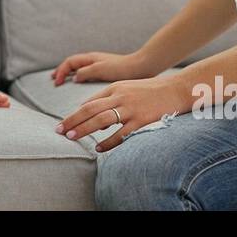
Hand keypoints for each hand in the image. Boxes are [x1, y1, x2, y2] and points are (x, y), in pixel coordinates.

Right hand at [51, 50, 154, 85]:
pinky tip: (81, 85)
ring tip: (63, 82)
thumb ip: (86, 72)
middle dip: (62, 71)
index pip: (70, 62)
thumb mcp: (101, 69)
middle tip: (54, 79)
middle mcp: (93, 60)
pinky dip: (79, 78)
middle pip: (72, 64)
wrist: (140, 67)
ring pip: (79, 69)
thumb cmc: (121, 67)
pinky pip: (87, 74)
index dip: (61, 71)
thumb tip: (75, 77)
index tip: (57, 82)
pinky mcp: (105, 72)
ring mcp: (99, 66)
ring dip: (70, 74)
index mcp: (90, 58)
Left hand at [56, 73, 191, 152]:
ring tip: (71, 137)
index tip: (63, 123)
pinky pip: (121, 133)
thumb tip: (91, 114)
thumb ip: (109, 97)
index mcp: (115, 87)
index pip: (89, 102)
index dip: (75, 113)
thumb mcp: (127, 88)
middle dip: (72, 120)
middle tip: (59, 131)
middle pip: (90, 109)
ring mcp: (130, 108)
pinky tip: (98, 148)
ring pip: (101, 120)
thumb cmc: (151, 91)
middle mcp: (120, 96)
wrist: (176, 89)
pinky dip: (108, 142)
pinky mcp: (141, 120)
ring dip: (84, 129)